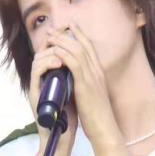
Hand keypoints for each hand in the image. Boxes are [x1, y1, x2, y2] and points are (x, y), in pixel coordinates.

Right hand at [28, 41, 77, 151]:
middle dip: (54, 40)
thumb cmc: (70, 117)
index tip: (71, 32)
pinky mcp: (34, 93)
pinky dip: (47, 64)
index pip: (51, 52)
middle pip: (42, 52)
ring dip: (51, 51)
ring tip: (64, 49)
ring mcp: (36, 86)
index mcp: (50, 78)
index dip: (60, 40)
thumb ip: (75, 77)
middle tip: (65, 34)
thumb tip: (85, 62)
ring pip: (37, 58)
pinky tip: (59, 62)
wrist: (62, 136)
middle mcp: (41, 80)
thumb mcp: (75, 92)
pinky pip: (36, 71)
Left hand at [44, 22, 118, 148]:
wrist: (105, 129)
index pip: (89, 48)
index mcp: (99, 74)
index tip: (69, 26)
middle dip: (67, 34)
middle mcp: (97, 71)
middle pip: (82, 45)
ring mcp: (93, 77)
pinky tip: (54, 50)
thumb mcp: (92, 97)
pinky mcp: (86, 84)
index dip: (79, 35)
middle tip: (54, 28)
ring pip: (77, 50)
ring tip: (50, 36)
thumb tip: (74, 80)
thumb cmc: (97, 117)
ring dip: (62, 41)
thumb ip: (84, 85)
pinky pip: (74, 63)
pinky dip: (63, 54)